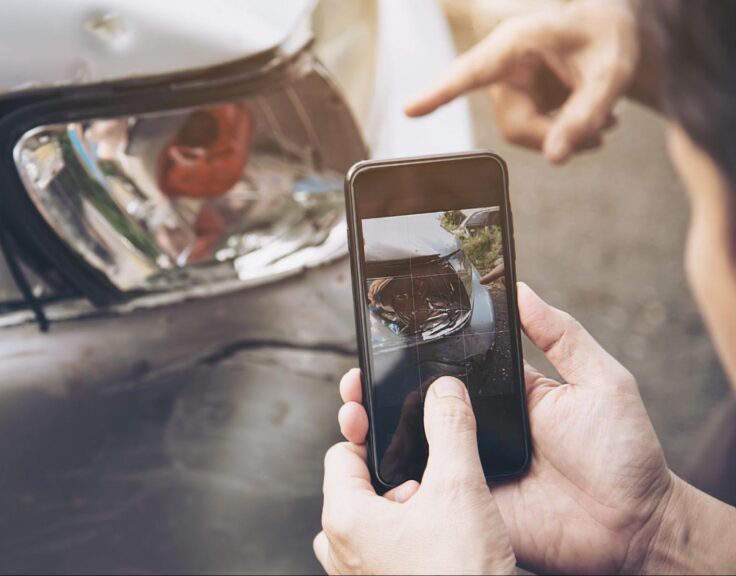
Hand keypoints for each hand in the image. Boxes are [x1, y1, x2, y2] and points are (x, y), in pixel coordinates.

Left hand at [315, 377, 515, 574]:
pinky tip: (446, 544)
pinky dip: (411, 540)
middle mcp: (341, 550)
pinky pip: (385, 553)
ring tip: (442, 519)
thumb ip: (450, 431)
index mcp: (343, 518)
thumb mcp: (460, 490)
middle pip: (358, 487)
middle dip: (396, 479)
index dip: (371, 433)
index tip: (391, 422)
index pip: (342, 452)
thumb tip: (445, 392)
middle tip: (430, 485)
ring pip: (374, 523)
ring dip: (406, 511)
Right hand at [336, 283, 674, 573]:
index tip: (380, 338)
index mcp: (503, 395)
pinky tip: (374, 460)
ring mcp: (470, 468)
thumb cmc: (625, 454)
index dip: (412, 355)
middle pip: (414, 406)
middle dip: (375, 391)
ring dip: (375, 430)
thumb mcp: (599, 381)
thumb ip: (561, 335)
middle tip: (353, 380)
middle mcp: (478, 429)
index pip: (447, 368)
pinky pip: (426, 491)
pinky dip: (398, 479)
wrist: (634, 527)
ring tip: (352, 412)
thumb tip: (521, 288)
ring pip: (410, 447)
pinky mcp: (468, 505)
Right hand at [405, 0, 638, 163]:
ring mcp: (506, 83)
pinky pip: (530, 131)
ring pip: (521, 132)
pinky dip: (562, 133)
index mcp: (515, 43)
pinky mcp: (516, 97)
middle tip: (603, 134)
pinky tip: (596, 121)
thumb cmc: (609, 39)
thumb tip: (555, 160)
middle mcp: (502, 64)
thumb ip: (585, 116)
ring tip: (606, 125)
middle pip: (513, 124)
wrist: (613, 28)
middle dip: (556, 136)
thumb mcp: (611, 75)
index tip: (410, 110)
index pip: (471, 73)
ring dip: (562, 137)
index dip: (440, 93)